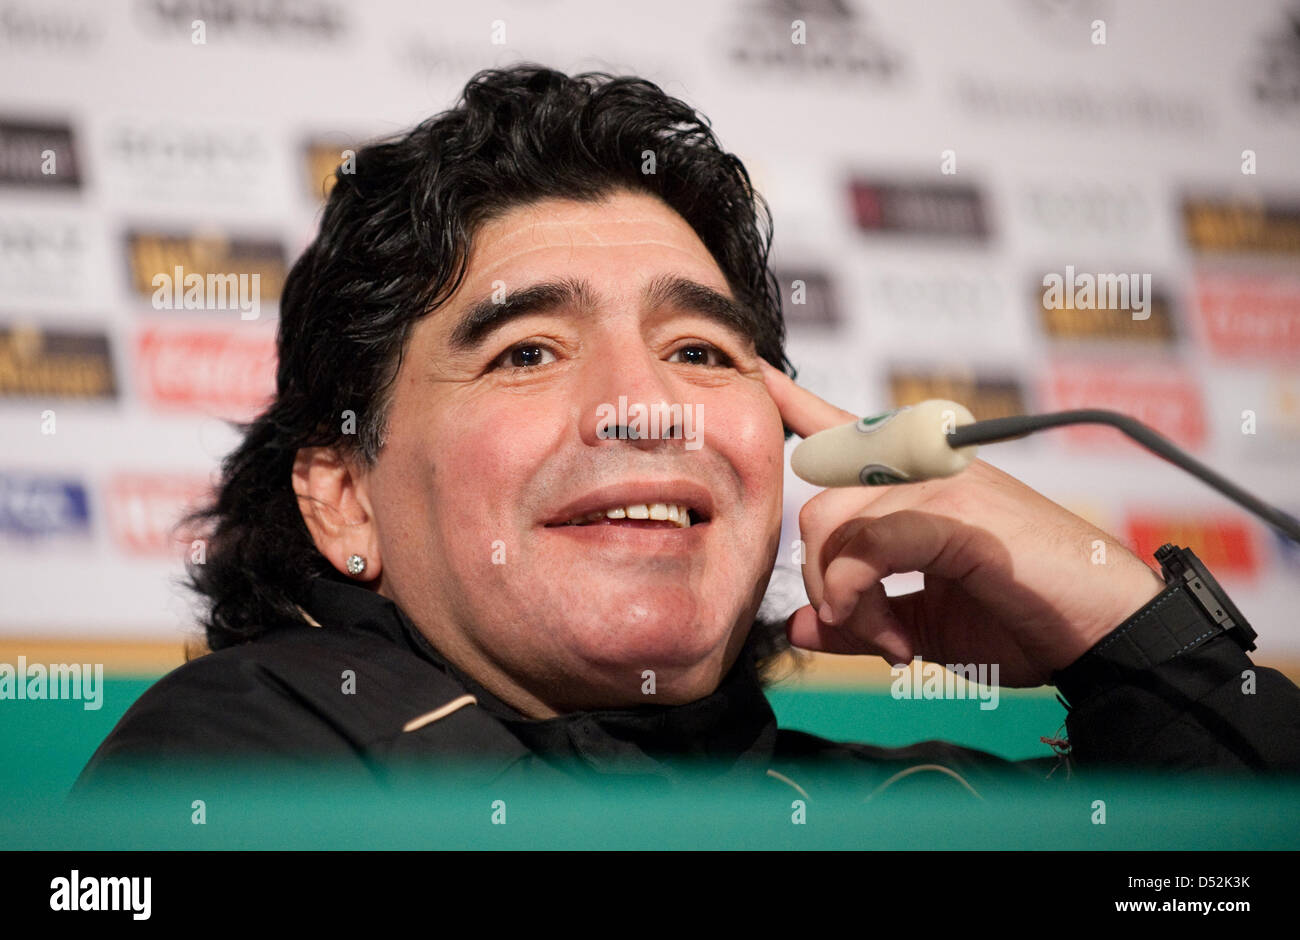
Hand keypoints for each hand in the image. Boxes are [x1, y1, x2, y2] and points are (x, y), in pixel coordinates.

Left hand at [761, 361, 1165, 686]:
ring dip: (842, 595)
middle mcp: (924, 465)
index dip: (795, 403)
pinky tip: (894, 639)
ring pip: (832, 518)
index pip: (841, 426)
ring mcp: (941, 484)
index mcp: (917, 477)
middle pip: (816, 496)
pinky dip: (861, 596)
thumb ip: (860, 618)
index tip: (759, 379)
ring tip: (888, 639)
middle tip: (861, 628)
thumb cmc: (1024, 616)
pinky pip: (869, 543)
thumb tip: (800, 626)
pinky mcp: (956, 514)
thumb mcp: (925, 625)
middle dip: (818, 576)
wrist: (1108, 631)